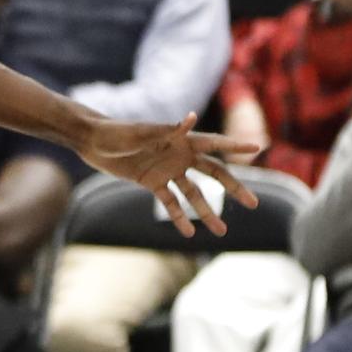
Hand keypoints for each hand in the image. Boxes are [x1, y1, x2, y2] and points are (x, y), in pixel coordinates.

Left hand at [72, 120, 262, 238]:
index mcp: (180, 138)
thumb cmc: (118, 132)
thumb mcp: (142, 132)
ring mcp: (167, 170)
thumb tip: (192, 118)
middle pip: (213, 173)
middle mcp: (179, 155)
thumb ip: (168, 129)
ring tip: (222, 231)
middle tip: (253, 203)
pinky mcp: (152, 182)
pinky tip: (188, 233)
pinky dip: (178, 217)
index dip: (235, 145)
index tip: (258, 147)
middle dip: (233, 188)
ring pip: (194, 193)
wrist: (94, 141)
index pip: (214, 143)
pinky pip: (169, 203)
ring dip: (207, 211)